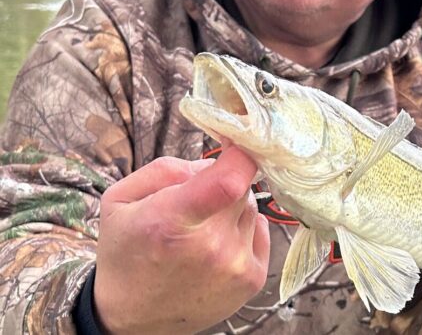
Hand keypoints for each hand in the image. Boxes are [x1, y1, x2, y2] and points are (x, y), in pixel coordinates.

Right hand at [94, 147, 269, 333]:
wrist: (133, 316)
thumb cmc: (127, 252)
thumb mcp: (121, 199)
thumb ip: (167, 168)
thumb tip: (215, 159)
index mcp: (172, 220)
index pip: (230, 178)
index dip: (240, 153)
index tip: (233, 143)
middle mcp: (210, 245)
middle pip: (242, 187)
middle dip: (223, 183)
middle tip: (196, 201)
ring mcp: (235, 265)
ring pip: (251, 208)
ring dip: (231, 210)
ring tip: (200, 231)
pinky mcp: (252, 279)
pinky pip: (261, 231)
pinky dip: (243, 231)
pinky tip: (216, 246)